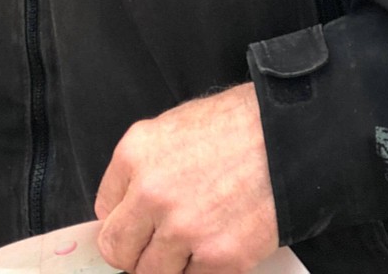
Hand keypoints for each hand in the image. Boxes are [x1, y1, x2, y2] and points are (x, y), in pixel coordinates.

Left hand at [94, 84, 278, 273]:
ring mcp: (185, 229)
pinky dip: (201, 271)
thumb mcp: (167, 129)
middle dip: (136, 252)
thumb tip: (123, 210)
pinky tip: (215, 246)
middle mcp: (152, 194)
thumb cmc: (229, 129)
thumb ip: (138, 170)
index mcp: (135, 156)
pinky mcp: (220, 258)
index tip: (140, 223)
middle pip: (119, 252)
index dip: (124, 221)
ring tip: (192, 242)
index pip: (104, 213)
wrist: (283, 139)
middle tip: (158, 244)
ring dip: (169, 265)